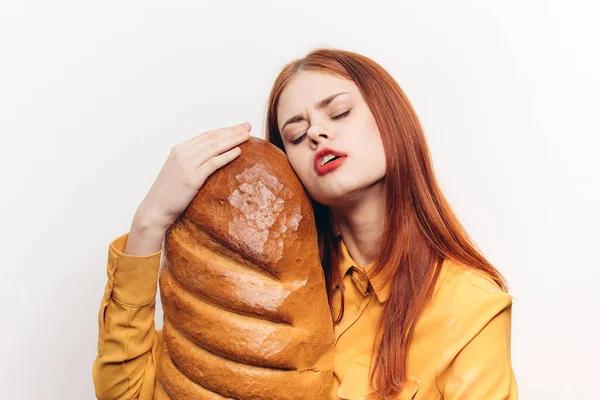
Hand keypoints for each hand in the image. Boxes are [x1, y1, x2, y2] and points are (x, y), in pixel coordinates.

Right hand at [134, 122, 251, 234]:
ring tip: (247, 136)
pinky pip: (213, 163)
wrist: (155, 209)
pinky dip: (227, 156)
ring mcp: (187, 165)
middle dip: (232, 131)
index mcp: (179, 149)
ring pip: (214, 148)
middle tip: (247, 126)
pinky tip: (238, 151)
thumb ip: (191, 162)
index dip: (224, 130)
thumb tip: (210, 159)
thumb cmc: (168, 194)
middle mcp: (182, 153)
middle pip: (212, 138)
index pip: (206, 136)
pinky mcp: (192, 178)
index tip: (238, 127)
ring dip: (233, 140)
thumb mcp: (178, 171)